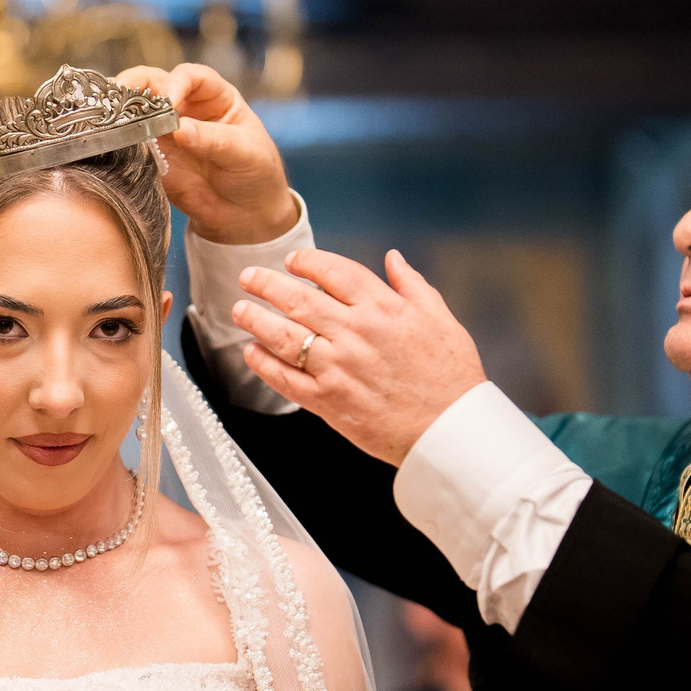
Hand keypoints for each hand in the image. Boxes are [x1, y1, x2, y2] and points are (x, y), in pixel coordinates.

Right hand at [115, 62, 295, 243]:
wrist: (247, 215)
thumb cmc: (256, 173)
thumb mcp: (245, 153)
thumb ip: (213, 140)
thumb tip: (179, 130)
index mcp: (213, 96)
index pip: (190, 77)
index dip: (176, 83)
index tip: (169, 102)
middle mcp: (184, 108)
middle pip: (150, 85)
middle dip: (131, 88)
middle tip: (117, 103)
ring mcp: (163, 133)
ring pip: (133, 113)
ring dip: (117, 116)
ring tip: (105, 124)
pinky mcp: (151, 159)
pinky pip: (129, 147)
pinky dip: (116, 145)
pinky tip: (107, 147)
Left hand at [231, 248, 486, 466]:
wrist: (449, 431)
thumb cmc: (451, 378)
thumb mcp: (442, 319)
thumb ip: (412, 285)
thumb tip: (393, 259)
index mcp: (383, 309)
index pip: (334, 271)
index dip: (307, 262)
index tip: (293, 261)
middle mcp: (355, 333)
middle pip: (298, 299)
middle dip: (267, 284)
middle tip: (249, 278)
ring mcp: (337, 367)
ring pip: (283, 336)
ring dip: (255, 319)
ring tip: (239, 309)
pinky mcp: (327, 401)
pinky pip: (284, 379)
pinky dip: (262, 364)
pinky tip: (250, 352)